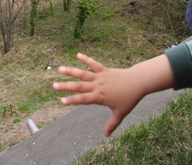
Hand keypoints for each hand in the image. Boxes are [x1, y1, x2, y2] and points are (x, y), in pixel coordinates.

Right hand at [53, 53, 172, 136]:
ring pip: (83, 73)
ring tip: (60, 69)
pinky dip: (86, 59)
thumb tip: (106, 135)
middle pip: (79, 86)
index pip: (83, 100)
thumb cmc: (129, 99)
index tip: (62, 100)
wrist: (137, 83)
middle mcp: (98, 86)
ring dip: (71, 71)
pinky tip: (78, 54)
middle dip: (66, 86)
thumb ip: (112, 124)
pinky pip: (94, 63)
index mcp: (100, 97)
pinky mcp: (104, 70)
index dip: (72, 100)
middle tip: (54, 85)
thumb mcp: (120, 113)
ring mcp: (100, 77)